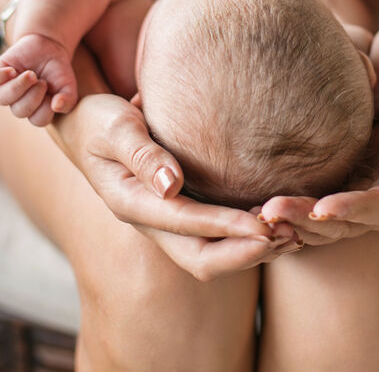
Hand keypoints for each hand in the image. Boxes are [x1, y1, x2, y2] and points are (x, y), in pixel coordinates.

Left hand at [0, 33, 77, 125]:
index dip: (45, 108)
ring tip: (29, 74)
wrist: (47, 46)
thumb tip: (57, 106)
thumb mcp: (68, 84)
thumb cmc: (58, 71)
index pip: (38, 119)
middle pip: (19, 111)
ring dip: (17, 87)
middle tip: (42, 81)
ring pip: (1, 98)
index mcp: (36, 110)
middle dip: (33, 96)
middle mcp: (18, 102)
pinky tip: (12, 70)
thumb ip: (68, 99)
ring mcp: (5, 88)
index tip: (52, 90)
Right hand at [53, 93, 289, 277]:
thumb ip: (141, 154)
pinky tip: (278, 221)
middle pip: (202, 259)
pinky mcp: (180, 212)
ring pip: (213, 254)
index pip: (186, 224)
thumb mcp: (114, 126)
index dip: (227, 227)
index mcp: (130, 203)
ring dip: (252, 249)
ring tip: (294, 232)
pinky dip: (247, 235)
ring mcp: (165, 221)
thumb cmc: (98, 119)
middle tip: (289, 235)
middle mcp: (150, 221)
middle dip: (247, 253)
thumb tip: (171, 185)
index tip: (264, 225)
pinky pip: (216, 237)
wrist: (84, 125)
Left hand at [260, 103, 378, 243]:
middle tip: (270, 210)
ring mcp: (354, 208)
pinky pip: (309, 214)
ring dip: (288, 222)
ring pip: (319, 225)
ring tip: (256, 214)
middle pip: (339, 225)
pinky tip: (254, 210)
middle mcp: (378, 213)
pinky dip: (285, 216)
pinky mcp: (335, 197)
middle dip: (304, 220)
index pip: (375, 210)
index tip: (322, 207)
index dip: (349, 210)